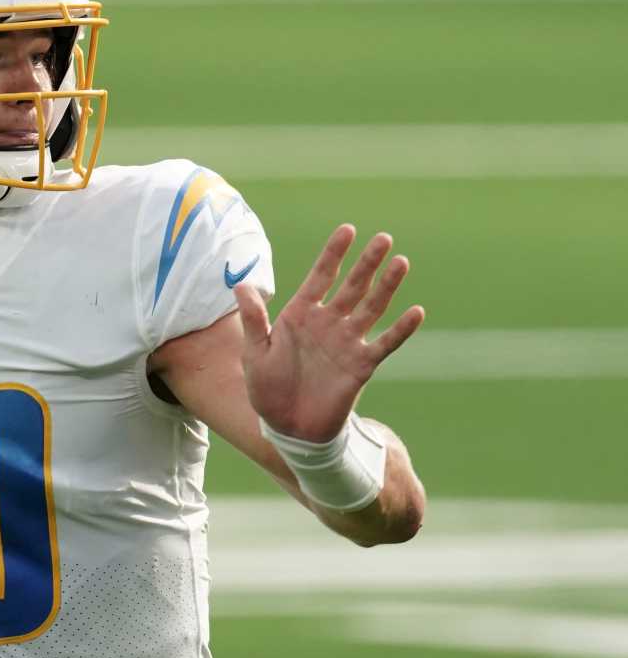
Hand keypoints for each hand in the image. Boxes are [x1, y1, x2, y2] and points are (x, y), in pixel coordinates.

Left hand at [233, 225, 424, 442]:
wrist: (287, 427)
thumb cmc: (266, 388)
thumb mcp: (254, 352)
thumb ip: (253, 319)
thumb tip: (241, 285)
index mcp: (300, 314)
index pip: (321, 276)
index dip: (334, 254)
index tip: (348, 230)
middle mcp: (327, 322)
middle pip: (352, 286)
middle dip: (367, 262)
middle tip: (384, 238)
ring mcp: (347, 342)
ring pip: (372, 307)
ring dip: (387, 286)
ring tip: (401, 262)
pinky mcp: (361, 365)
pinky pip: (385, 343)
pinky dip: (401, 329)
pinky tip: (416, 312)